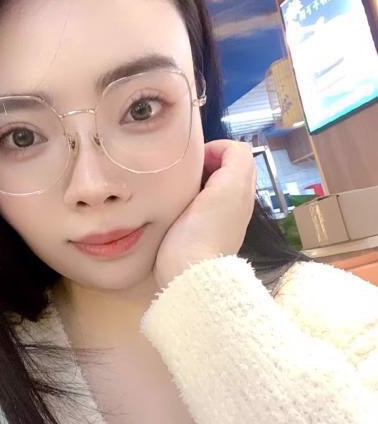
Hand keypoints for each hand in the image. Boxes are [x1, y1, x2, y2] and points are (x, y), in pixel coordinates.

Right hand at [153, 140, 256, 289]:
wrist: (189, 275)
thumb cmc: (202, 230)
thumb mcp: (228, 187)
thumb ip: (235, 160)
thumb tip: (221, 152)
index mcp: (242, 189)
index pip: (235, 151)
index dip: (213, 148)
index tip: (192, 162)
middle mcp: (238, 202)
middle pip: (227, 166)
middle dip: (207, 162)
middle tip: (186, 173)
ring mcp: (224, 219)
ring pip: (215, 183)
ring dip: (199, 179)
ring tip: (181, 188)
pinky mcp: (208, 233)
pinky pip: (205, 202)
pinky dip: (195, 197)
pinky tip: (180, 206)